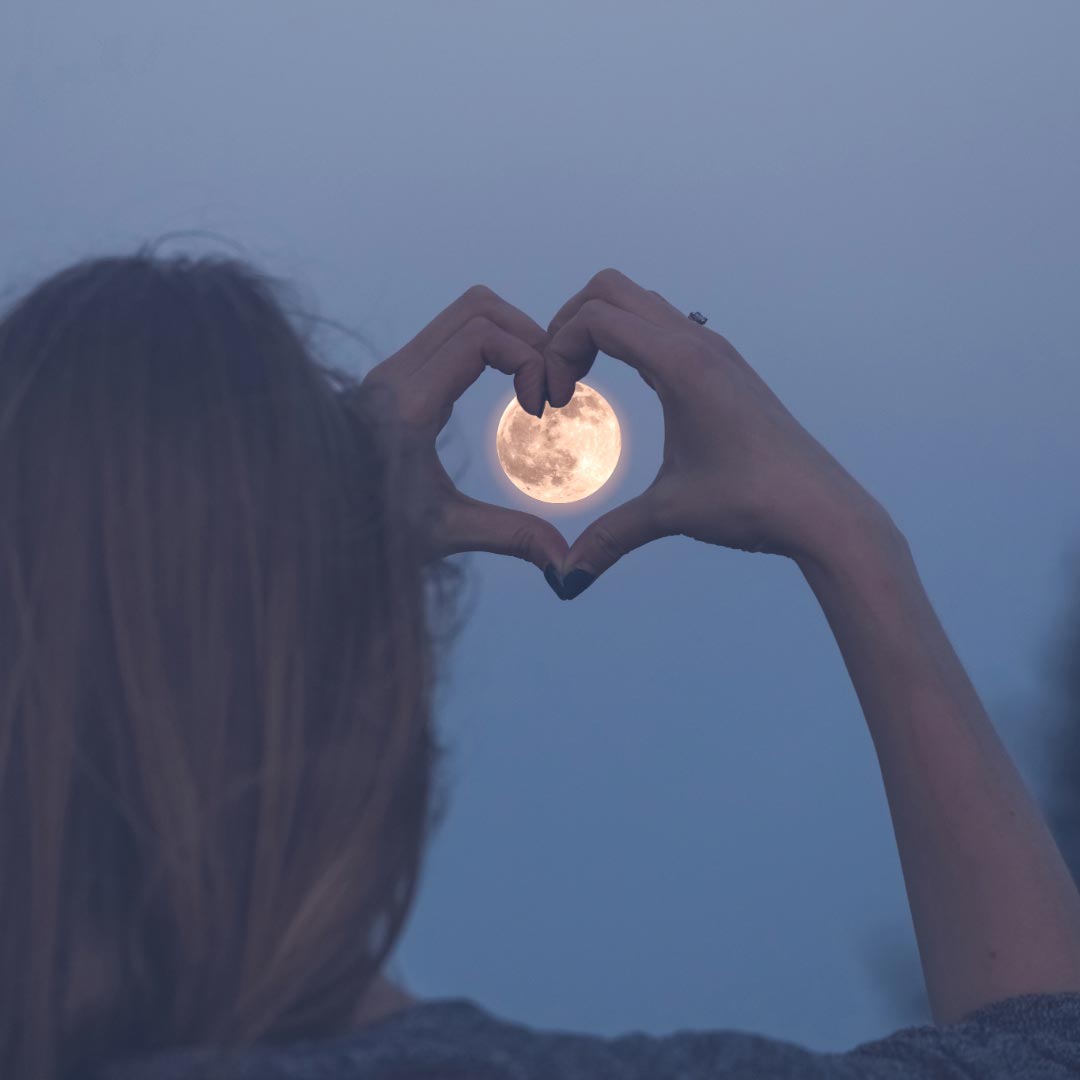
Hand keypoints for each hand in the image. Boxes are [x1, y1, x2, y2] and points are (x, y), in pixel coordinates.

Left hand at [353, 285, 569, 573]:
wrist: (313, 522)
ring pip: (464, 313)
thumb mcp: (445, 533)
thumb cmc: (369, 532)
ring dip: (509, 335)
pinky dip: (490, 344)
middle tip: (548, 385)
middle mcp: (395, 376)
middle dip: (527, 336)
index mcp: (408, 406)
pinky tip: (506, 387)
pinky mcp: (394, 376)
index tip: (542, 406)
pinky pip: (451, 333)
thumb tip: (564, 564)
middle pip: (478, 308)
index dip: (529, 358)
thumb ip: (510, 536)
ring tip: (532, 384)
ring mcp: (391, 371)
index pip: (481, 336)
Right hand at [541, 269, 882, 597]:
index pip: (596, 317)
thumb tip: (567, 577)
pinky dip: (629, 338)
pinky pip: (662, 325)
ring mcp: (714, 349)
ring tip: (581, 378)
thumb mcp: (671, 513)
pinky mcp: (724, 365)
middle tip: (556, 376)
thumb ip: (610, 537)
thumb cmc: (755, 502)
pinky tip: (627, 385)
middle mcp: (698, 343)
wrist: (823, 509)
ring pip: (638, 301)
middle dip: (568, 324)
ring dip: (599, 327)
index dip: (557, 350)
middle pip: (610, 289)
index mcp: (682, 363)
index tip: (554, 401)